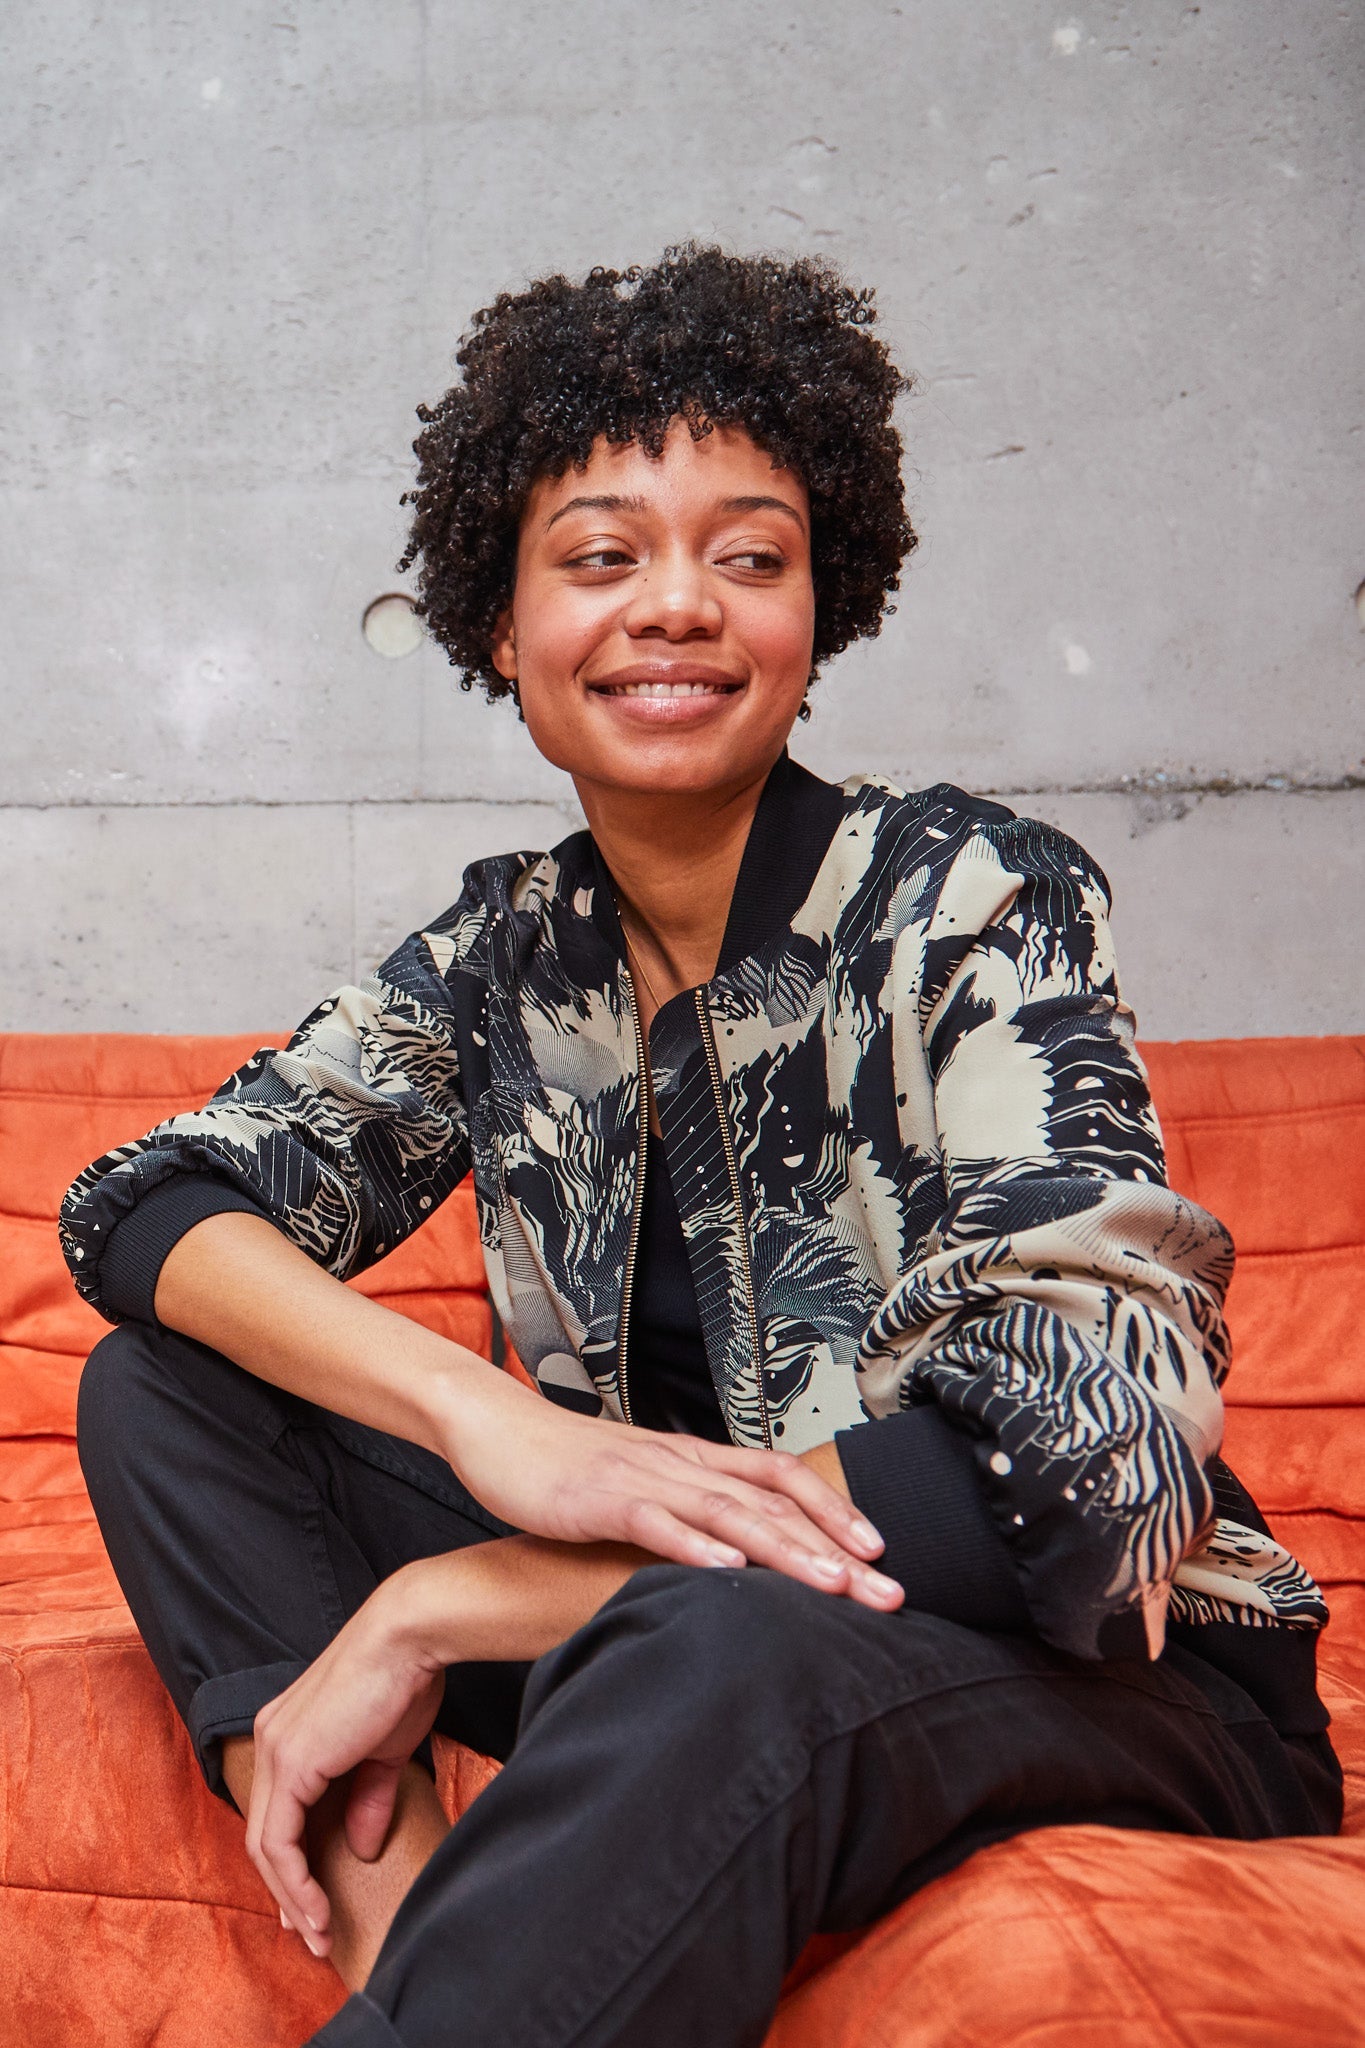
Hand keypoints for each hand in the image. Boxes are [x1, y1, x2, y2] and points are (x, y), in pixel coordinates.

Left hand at [246, 1585, 442, 1956]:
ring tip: (320, 1934)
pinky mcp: (291, 1763)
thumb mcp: (384, 1751)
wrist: (408, 1636)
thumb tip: (362, 1846)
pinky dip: (296, 1882)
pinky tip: (318, 1908)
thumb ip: (367, 1798)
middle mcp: (270, 1740)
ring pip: (267, 1847)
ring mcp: (275, 1751)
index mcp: (288, 1733)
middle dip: (287, 1892)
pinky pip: (280, 1843)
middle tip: (311, 1934)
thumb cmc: (404, 1679)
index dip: (291, 1865)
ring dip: (292, 1896)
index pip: (277, 1813)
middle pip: (265, 1836)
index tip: (310, 1904)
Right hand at [444, 1375, 902, 1610]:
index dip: (835, 1511)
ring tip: (832, 1587)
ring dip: (785, 1550)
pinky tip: (727, 1573)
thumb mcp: (638, 1488)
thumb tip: (735, 1556)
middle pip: (774, 1502)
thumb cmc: (565, 1467)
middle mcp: (680, 1462)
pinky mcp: (598, 1498)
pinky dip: (694, 1547)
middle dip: (835, 1548)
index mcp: (693, 1459)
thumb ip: (685, 1513)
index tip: (880, 1554)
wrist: (494, 1427)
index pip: (782, 1478)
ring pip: (728, 1512)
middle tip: (887, 1593)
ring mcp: (641, 1477)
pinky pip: (654, 1522)